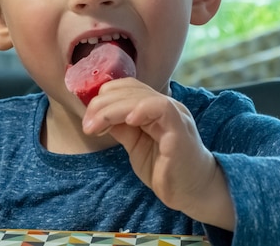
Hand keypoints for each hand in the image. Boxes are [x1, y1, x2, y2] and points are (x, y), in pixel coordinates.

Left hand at [82, 78, 233, 230]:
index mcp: (155, 107)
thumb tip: (97, 115)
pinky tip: (127, 121)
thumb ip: (121, 127)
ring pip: (141, 97)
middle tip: (88, 125)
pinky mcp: (179, 130)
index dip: (105, 96)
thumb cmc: (165, 169)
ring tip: (95, 127)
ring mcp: (175, 115)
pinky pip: (162, 109)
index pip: (128, 87)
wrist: (192, 192)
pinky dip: (142, 110)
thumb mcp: (135, 144)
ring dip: (113, 109)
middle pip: (130, 89)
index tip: (89, 117)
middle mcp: (166, 106)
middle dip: (102, 104)